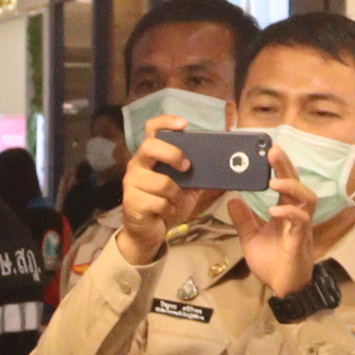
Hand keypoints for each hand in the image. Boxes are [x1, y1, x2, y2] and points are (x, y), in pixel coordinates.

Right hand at [117, 125, 224, 265]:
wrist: (149, 232)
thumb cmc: (167, 204)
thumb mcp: (187, 187)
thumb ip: (197, 172)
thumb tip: (223, 162)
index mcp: (151, 156)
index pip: (152, 129)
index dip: (166, 122)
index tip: (184, 124)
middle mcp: (137, 164)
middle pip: (151, 147)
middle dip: (173, 155)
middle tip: (187, 167)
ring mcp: (131, 183)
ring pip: (162, 182)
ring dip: (176, 195)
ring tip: (175, 201)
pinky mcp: (131, 202)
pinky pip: (159, 202)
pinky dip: (169, 209)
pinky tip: (166, 212)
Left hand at [233, 157, 321, 300]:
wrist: (283, 289)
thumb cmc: (273, 264)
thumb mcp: (251, 238)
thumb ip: (244, 219)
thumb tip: (232, 199)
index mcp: (285, 212)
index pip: (285, 183)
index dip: (279, 166)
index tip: (268, 150)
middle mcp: (297, 215)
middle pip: (297, 183)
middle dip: (286, 166)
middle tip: (272, 150)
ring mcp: (301, 227)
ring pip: (307, 198)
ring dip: (291, 187)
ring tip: (273, 181)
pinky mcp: (300, 241)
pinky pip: (301, 221)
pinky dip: (288, 212)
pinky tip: (274, 209)